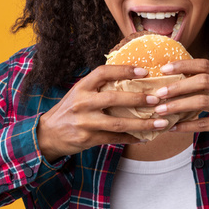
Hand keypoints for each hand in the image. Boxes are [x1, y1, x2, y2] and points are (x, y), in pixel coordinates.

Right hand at [37, 65, 165, 162]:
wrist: (48, 133)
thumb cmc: (70, 109)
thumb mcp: (79, 92)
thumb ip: (99, 87)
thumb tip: (131, 79)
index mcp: (82, 87)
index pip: (103, 73)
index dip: (124, 70)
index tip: (143, 71)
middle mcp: (82, 102)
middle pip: (114, 98)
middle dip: (138, 99)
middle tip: (157, 100)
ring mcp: (85, 122)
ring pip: (118, 122)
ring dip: (142, 124)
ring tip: (160, 123)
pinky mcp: (88, 139)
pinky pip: (114, 138)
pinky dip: (131, 138)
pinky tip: (145, 137)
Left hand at [153, 59, 208, 142]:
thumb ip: (205, 80)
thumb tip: (173, 77)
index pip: (204, 64)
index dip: (183, 65)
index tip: (164, 69)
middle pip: (202, 81)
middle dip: (178, 87)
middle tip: (159, 93)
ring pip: (202, 102)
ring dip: (178, 106)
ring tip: (161, 110)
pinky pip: (204, 124)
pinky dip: (186, 126)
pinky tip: (172, 127)